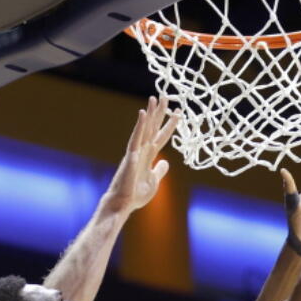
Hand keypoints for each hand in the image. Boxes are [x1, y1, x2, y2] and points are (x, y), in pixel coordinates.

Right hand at [100, 96, 179, 216]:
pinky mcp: (130, 157)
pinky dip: (140, 126)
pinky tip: (143, 114)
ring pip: (144, 129)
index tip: (178, 112)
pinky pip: (135, 138)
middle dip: (160, 113)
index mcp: (149, 156)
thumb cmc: (135, 194)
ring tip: (154, 98)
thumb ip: (159, 170)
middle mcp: (142, 150)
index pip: (161, 136)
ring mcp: (136, 152)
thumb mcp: (154, 181)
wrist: (123, 204)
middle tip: (165, 96)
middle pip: (153, 128)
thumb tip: (165, 162)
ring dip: (150, 113)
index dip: (170, 125)